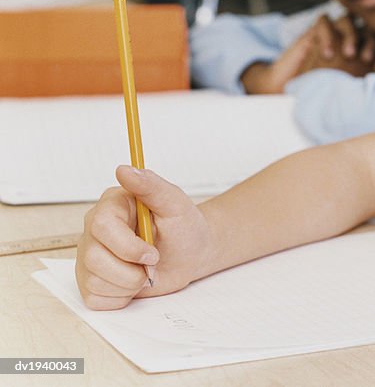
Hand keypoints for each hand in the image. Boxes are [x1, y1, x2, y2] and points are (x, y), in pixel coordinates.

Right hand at [75, 166, 213, 309]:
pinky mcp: (90, 282)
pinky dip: (121, 297)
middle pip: (94, 258)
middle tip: (154, 263)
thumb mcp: (175, 203)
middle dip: (131, 269)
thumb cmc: (184, 227)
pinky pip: (95, 299)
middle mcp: (94, 230)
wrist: (191, 255)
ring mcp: (89, 257)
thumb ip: (150, 185)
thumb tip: (124, 169)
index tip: (152, 254)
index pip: (101, 226)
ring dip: (129, 284)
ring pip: (95, 281)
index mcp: (112, 205)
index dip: (128, 246)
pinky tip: (133, 283)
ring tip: (145, 272)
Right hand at [240, 16, 374, 93]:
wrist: (286, 91)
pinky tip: (326, 53)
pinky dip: (328, 34)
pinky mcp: (312, 33)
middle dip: (370, 42)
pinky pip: (324, 21)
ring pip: (347, 19)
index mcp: (358, 54)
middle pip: (366, 28)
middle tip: (366, 59)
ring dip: (352, 34)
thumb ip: (362, 80)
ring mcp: (330, 34)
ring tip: (348, 54)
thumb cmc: (318, 91)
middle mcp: (346, 40)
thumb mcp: (343, 88)